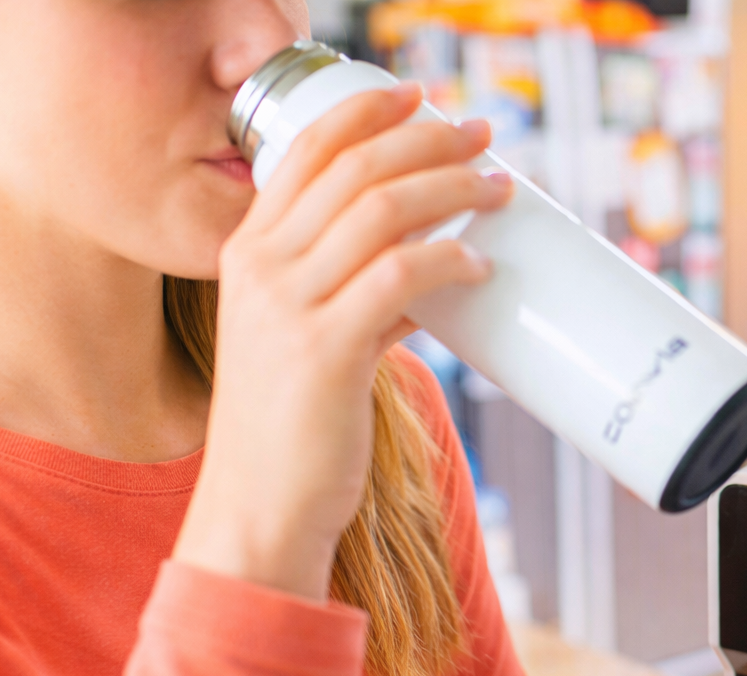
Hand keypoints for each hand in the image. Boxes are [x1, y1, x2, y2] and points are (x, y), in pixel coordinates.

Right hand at [174, 85, 512, 600]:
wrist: (259, 506)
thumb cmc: (292, 427)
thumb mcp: (307, 339)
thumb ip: (354, 296)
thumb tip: (429, 272)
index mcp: (248, 250)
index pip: (309, 150)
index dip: (369, 112)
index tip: (419, 98)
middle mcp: (261, 266)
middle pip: (357, 168)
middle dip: (429, 142)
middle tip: (484, 139)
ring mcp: (288, 305)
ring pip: (384, 210)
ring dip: (453, 190)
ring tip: (498, 190)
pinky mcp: (326, 350)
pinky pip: (401, 276)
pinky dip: (448, 260)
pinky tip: (476, 267)